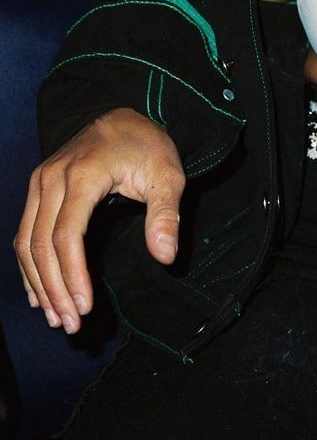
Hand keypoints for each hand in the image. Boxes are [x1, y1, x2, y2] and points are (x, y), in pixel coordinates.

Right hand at [14, 107, 184, 334]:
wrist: (124, 115)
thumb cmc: (148, 146)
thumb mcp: (168, 174)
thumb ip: (166, 214)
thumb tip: (165, 257)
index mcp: (83, 174)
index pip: (66, 236)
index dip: (72, 276)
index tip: (84, 307)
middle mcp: (52, 178)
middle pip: (40, 245)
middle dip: (54, 289)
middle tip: (70, 324)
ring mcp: (40, 182)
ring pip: (26, 242)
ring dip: (38, 283)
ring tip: (55, 317)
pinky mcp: (37, 188)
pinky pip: (24, 232)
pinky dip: (29, 266)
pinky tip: (39, 294)